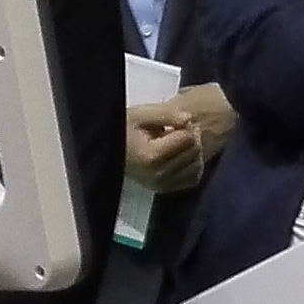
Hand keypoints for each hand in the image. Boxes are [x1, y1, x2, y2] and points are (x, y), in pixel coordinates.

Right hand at [122, 84, 239, 191]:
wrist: (107, 150)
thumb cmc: (123, 129)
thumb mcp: (141, 114)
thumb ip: (166, 114)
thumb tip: (190, 119)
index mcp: (151, 156)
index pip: (188, 139)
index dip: (186, 126)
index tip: (174, 122)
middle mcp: (158, 175)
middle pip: (195, 152)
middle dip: (191, 137)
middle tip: (176, 130)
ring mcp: (161, 185)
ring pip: (197, 167)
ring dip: (193, 152)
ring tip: (177, 142)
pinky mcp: (163, 190)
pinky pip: (192, 180)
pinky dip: (192, 167)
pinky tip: (180, 156)